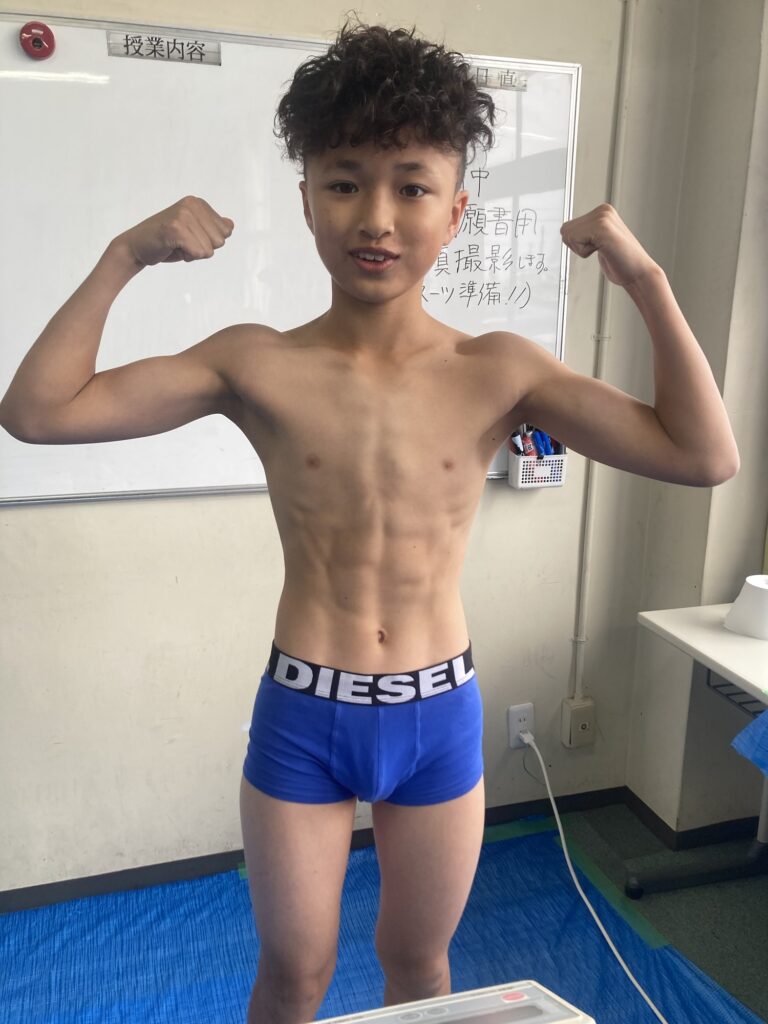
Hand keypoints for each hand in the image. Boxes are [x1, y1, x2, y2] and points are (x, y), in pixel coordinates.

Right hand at [118, 196, 233, 267]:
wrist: (136, 246)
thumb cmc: (166, 241)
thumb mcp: (194, 232)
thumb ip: (212, 227)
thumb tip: (230, 225)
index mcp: (198, 203)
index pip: (226, 231)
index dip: (208, 241)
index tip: (189, 237)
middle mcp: (192, 205)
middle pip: (220, 241)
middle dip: (202, 248)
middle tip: (182, 242)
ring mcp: (184, 215)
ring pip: (210, 250)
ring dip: (193, 253)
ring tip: (176, 244)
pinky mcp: (176, 228)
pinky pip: (199, 253)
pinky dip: (187, 257)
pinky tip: (172, 248)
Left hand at [560, 203, 657, 287]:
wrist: (638, 273)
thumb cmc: (620, 262)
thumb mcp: (597, 241)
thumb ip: (585, 233)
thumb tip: (565, 231)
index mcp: (602, 211)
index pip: (567, 227)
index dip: (578, 244)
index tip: (598, 246)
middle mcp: (603, 210)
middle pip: (564, 230)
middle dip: (578, 246)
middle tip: (601, 249)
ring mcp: (603, 216)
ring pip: (567, 235)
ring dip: (582, 249)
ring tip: (603, 249)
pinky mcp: (601, 227)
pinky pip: (574, 240)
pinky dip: (584, 252)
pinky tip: (604, 250)